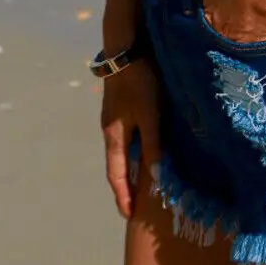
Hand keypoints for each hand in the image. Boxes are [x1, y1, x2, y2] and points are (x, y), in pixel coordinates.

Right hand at [100, 59, 160, 218]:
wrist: (125, 48)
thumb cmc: (139, 82)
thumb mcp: (149, 115)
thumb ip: (152, 145)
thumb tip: (155, 178)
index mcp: (113, 135)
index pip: (116, 174)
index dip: (122, 196)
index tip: (128, 215)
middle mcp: (110, 129)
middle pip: (117, 164)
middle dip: (125, 185)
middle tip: (135, 204)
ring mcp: (114, 116)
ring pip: (122, 149)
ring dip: (130, 167)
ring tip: (141, 181)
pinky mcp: (121, 104)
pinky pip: (127, 136)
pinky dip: (134, 149)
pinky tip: (144, 148)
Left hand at [139, 0, 265, 43]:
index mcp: (210, 18)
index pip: (207, 33)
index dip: (214, 29)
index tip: (218, 28)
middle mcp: (228, 35)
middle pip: (227, 46)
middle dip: (230, 44)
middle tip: (238, 39)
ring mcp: (251, 42)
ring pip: (247, 53)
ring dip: (249, 50)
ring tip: (257, 44)